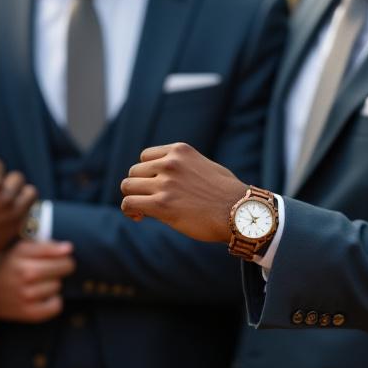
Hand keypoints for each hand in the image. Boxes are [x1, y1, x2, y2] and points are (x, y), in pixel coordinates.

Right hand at [0, 155, 37, 263]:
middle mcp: (5, 196)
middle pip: (15, 177)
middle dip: (3, 180)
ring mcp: (13, 213)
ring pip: (29, 192)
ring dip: (18, 192)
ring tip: (6, 198)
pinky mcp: (15, 228)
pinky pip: (30, 211)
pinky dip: (21, 209)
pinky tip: (9, 211)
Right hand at [0, 240, 74, 322]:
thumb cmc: (7, 266)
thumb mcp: (20, 249)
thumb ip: (43, 245)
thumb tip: (69, 248)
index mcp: (20, 253)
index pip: (55, 249)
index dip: (64, 250)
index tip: (66, 250)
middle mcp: (24, 273)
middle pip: (64, 267)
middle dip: (63, 265)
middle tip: (54, 268)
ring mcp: (26, 294)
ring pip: (58, 285)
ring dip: (54, 283)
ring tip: (41, 283)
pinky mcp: (28, 312)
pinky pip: (56, 305)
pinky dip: (53, 301)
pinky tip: (44, 296)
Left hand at [120, 142, 247, 242]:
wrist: (239, 212)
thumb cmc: (227, 193)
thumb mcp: (205, 166)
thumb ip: (184, 165)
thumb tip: (168, 176)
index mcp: (179, 151)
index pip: (145, 156)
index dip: (146, 172)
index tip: (151, 185)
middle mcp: (169, 163)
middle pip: (135, 171)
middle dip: (139, 186)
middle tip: (147, 201)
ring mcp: (165, 183)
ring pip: (128, 186)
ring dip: (132, 198)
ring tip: (141, 210)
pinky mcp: (161, 204)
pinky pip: (129, 202)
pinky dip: (129, 210)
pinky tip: (138, 216)